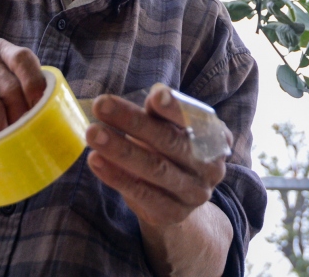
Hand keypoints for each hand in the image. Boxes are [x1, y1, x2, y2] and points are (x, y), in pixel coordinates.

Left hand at [85, 84, 231, 229]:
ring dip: (121, 150)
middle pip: (171, 142)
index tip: (155, 96)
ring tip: (93, 133)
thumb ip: (162, 112)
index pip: (197, 119)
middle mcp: (211, 166)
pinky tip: (95, 160)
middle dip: (134, 122)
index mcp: (215, 136)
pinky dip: (116, 176)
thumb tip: (156, 95)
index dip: (176, 108)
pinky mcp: (172, 213)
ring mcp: (193, 193)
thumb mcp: (170, 126)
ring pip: (156, 169)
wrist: (176, 198)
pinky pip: (141, 194)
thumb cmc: (169, 149)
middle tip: (101, 104)